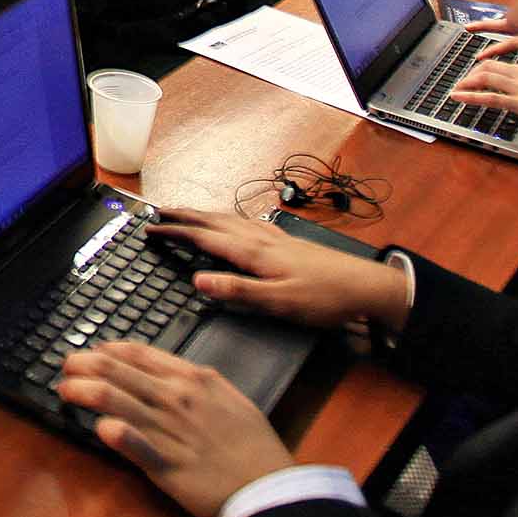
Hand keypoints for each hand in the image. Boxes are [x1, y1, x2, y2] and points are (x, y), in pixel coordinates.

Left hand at [57, 342, 298, 516]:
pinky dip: (111, 431)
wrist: (270, 486)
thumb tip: (169, 370)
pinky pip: (131, 443)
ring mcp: (169, 430)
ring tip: (64, 389)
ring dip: (80, 391)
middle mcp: (176, 399)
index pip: (137, 353)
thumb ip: (197, 380)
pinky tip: (96, 426)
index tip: (92, 351)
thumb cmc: (254, 445)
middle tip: (66, 366)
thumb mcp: (229, 397)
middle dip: (82, 364)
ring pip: (112, 399)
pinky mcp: (165, 465)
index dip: (106, 349)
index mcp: (192, 379)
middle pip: (115, 370)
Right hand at [145, 208, 411, 332]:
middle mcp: (261, 239)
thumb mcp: (278, 303)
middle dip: (184, 216)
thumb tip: (198, 283)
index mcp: (254, 252)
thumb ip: (238, 291)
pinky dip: (227, 219)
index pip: (204, 237)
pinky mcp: (286, 242)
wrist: (366, 287)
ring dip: (203, 215)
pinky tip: (233, 223)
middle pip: (214, 221)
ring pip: (229, 219)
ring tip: (186, 214)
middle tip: (158, 213)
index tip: (151, 230)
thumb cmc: (325, 298)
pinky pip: (245, 223)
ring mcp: (274, 237)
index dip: (175, 232)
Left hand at [451, 32, 517, 114]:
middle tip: (461, 83)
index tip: (476, 65)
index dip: (482, 61)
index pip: (501, 56)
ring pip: (486, 77)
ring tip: (456, 89)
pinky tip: (459, 96)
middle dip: (470, 73)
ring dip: (466, 82)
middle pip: (489, 65)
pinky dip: (471, 96)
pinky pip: (492, 97)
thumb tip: (516, 82)